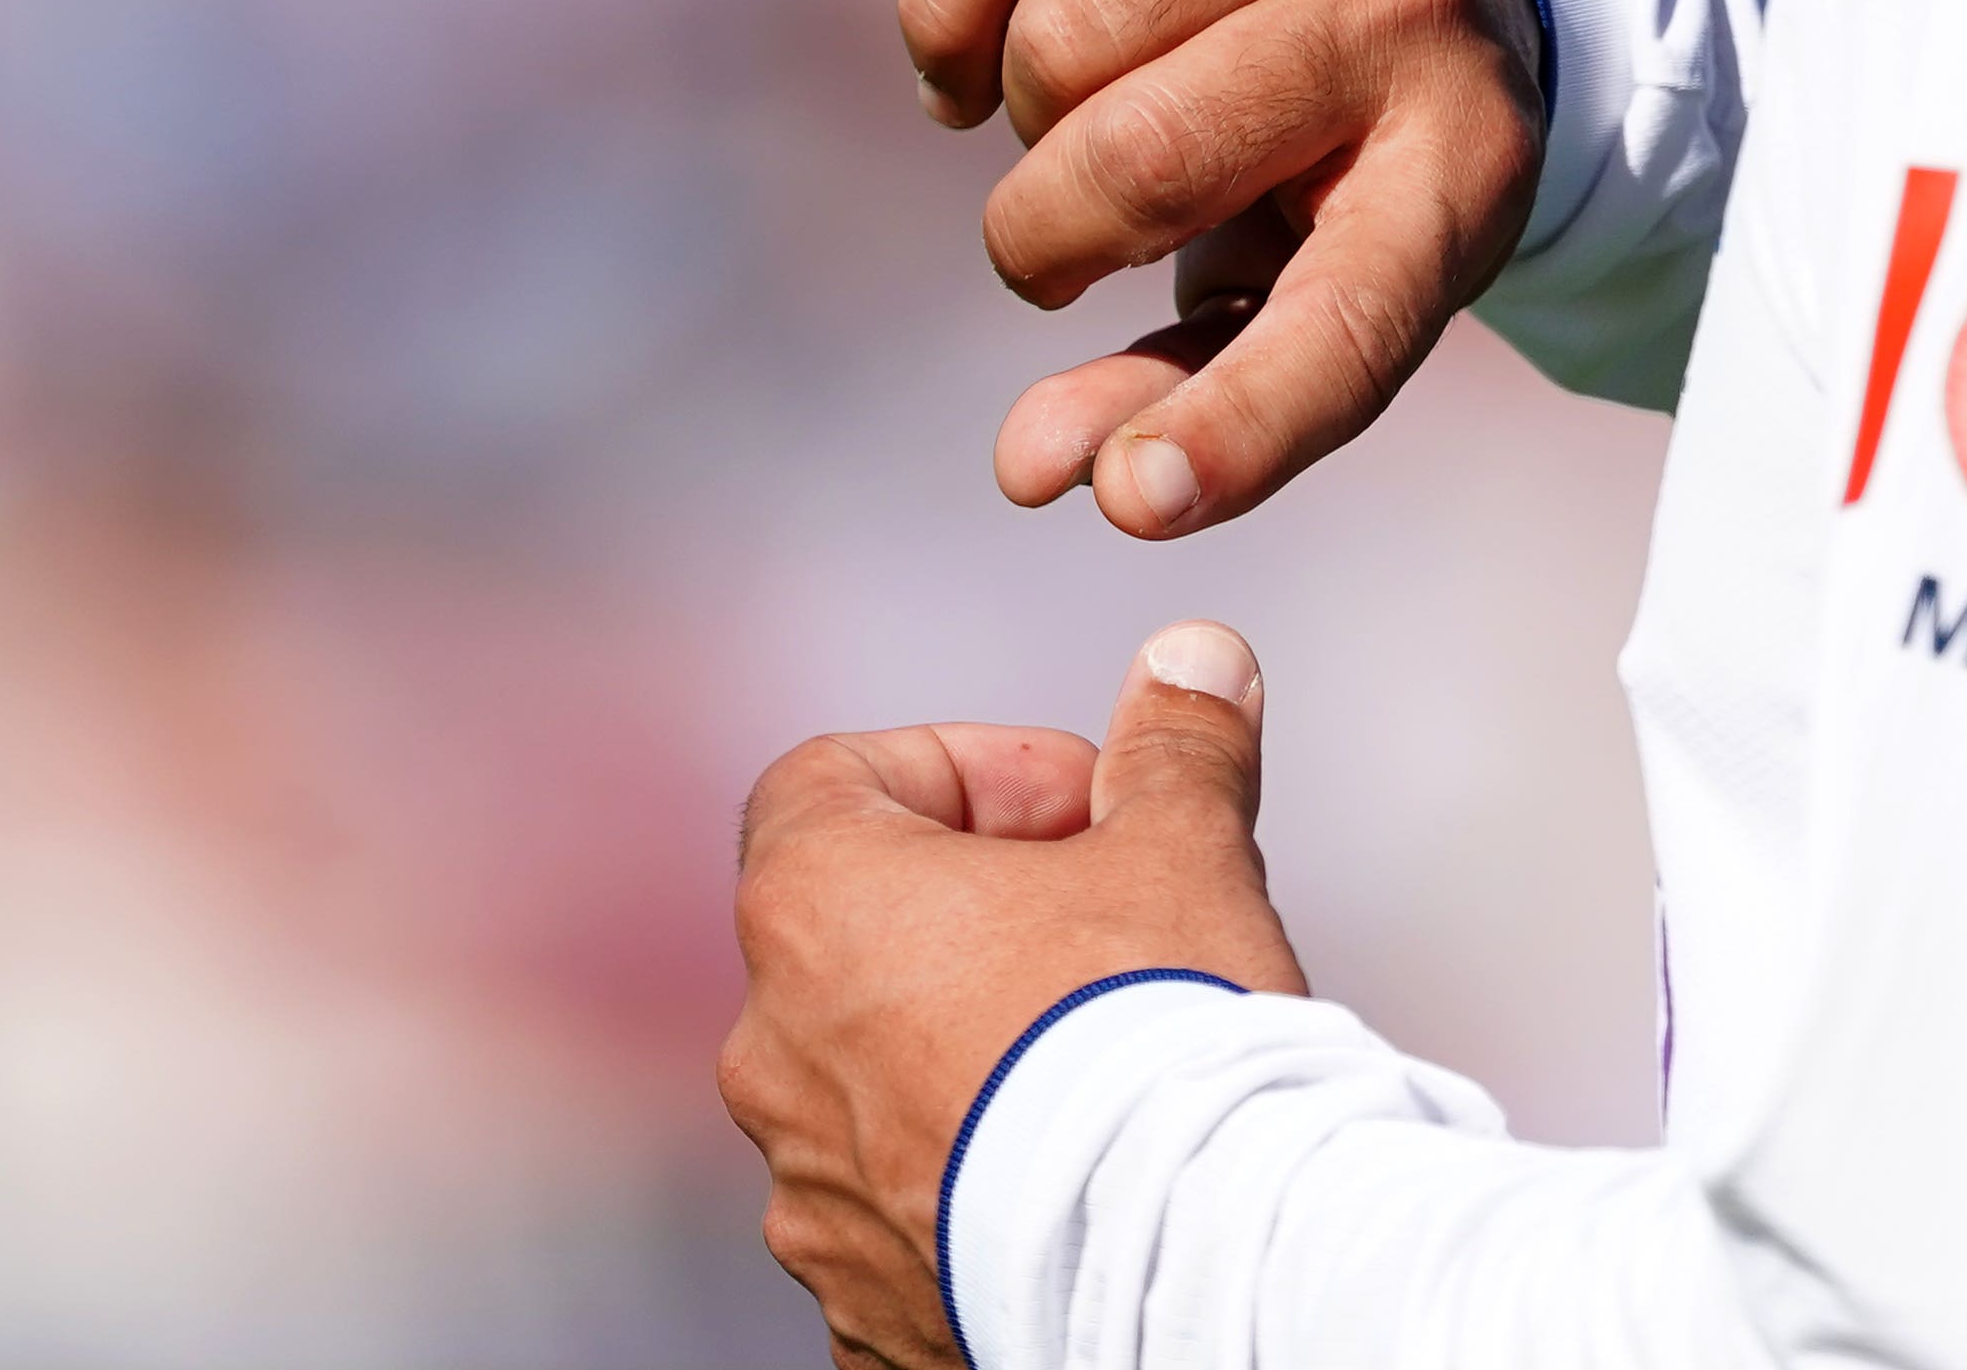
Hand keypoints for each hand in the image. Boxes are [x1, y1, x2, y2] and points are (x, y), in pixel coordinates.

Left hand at [722, 624, 1302, 1367]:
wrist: (1180, 1266)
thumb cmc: (1156, 1047)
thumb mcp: (1185, 852)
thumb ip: (1175, 745)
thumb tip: (1192, 660)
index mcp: (814, 909)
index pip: (836, 780)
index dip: (972, 770)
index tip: (1083, 806)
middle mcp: (775, 1055)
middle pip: (864, 934)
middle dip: (988, 914)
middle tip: (1117, 927)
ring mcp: (808, 1197)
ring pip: (879, 1086)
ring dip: (972, 1053)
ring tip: (1110, 1071)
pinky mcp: (858, 1307)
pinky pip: (901, 1219)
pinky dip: (972, 1188)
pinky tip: (1076, 1182)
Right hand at [900, 0, 1546, 536]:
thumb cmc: (1350, 158)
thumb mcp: (1314, 284)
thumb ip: (1182, 397)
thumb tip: (1034, 470)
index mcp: (1460, 172)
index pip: (1347, 325)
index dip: (1236, 427)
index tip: (1132, 498)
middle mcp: (1404, 7)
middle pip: (1137, 160)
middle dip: (1049, 240)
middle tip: (1064, 249)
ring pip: (1057, 38)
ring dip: (1024, 118)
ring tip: (1077, 122)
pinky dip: (954, 6)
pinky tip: (983, 52)